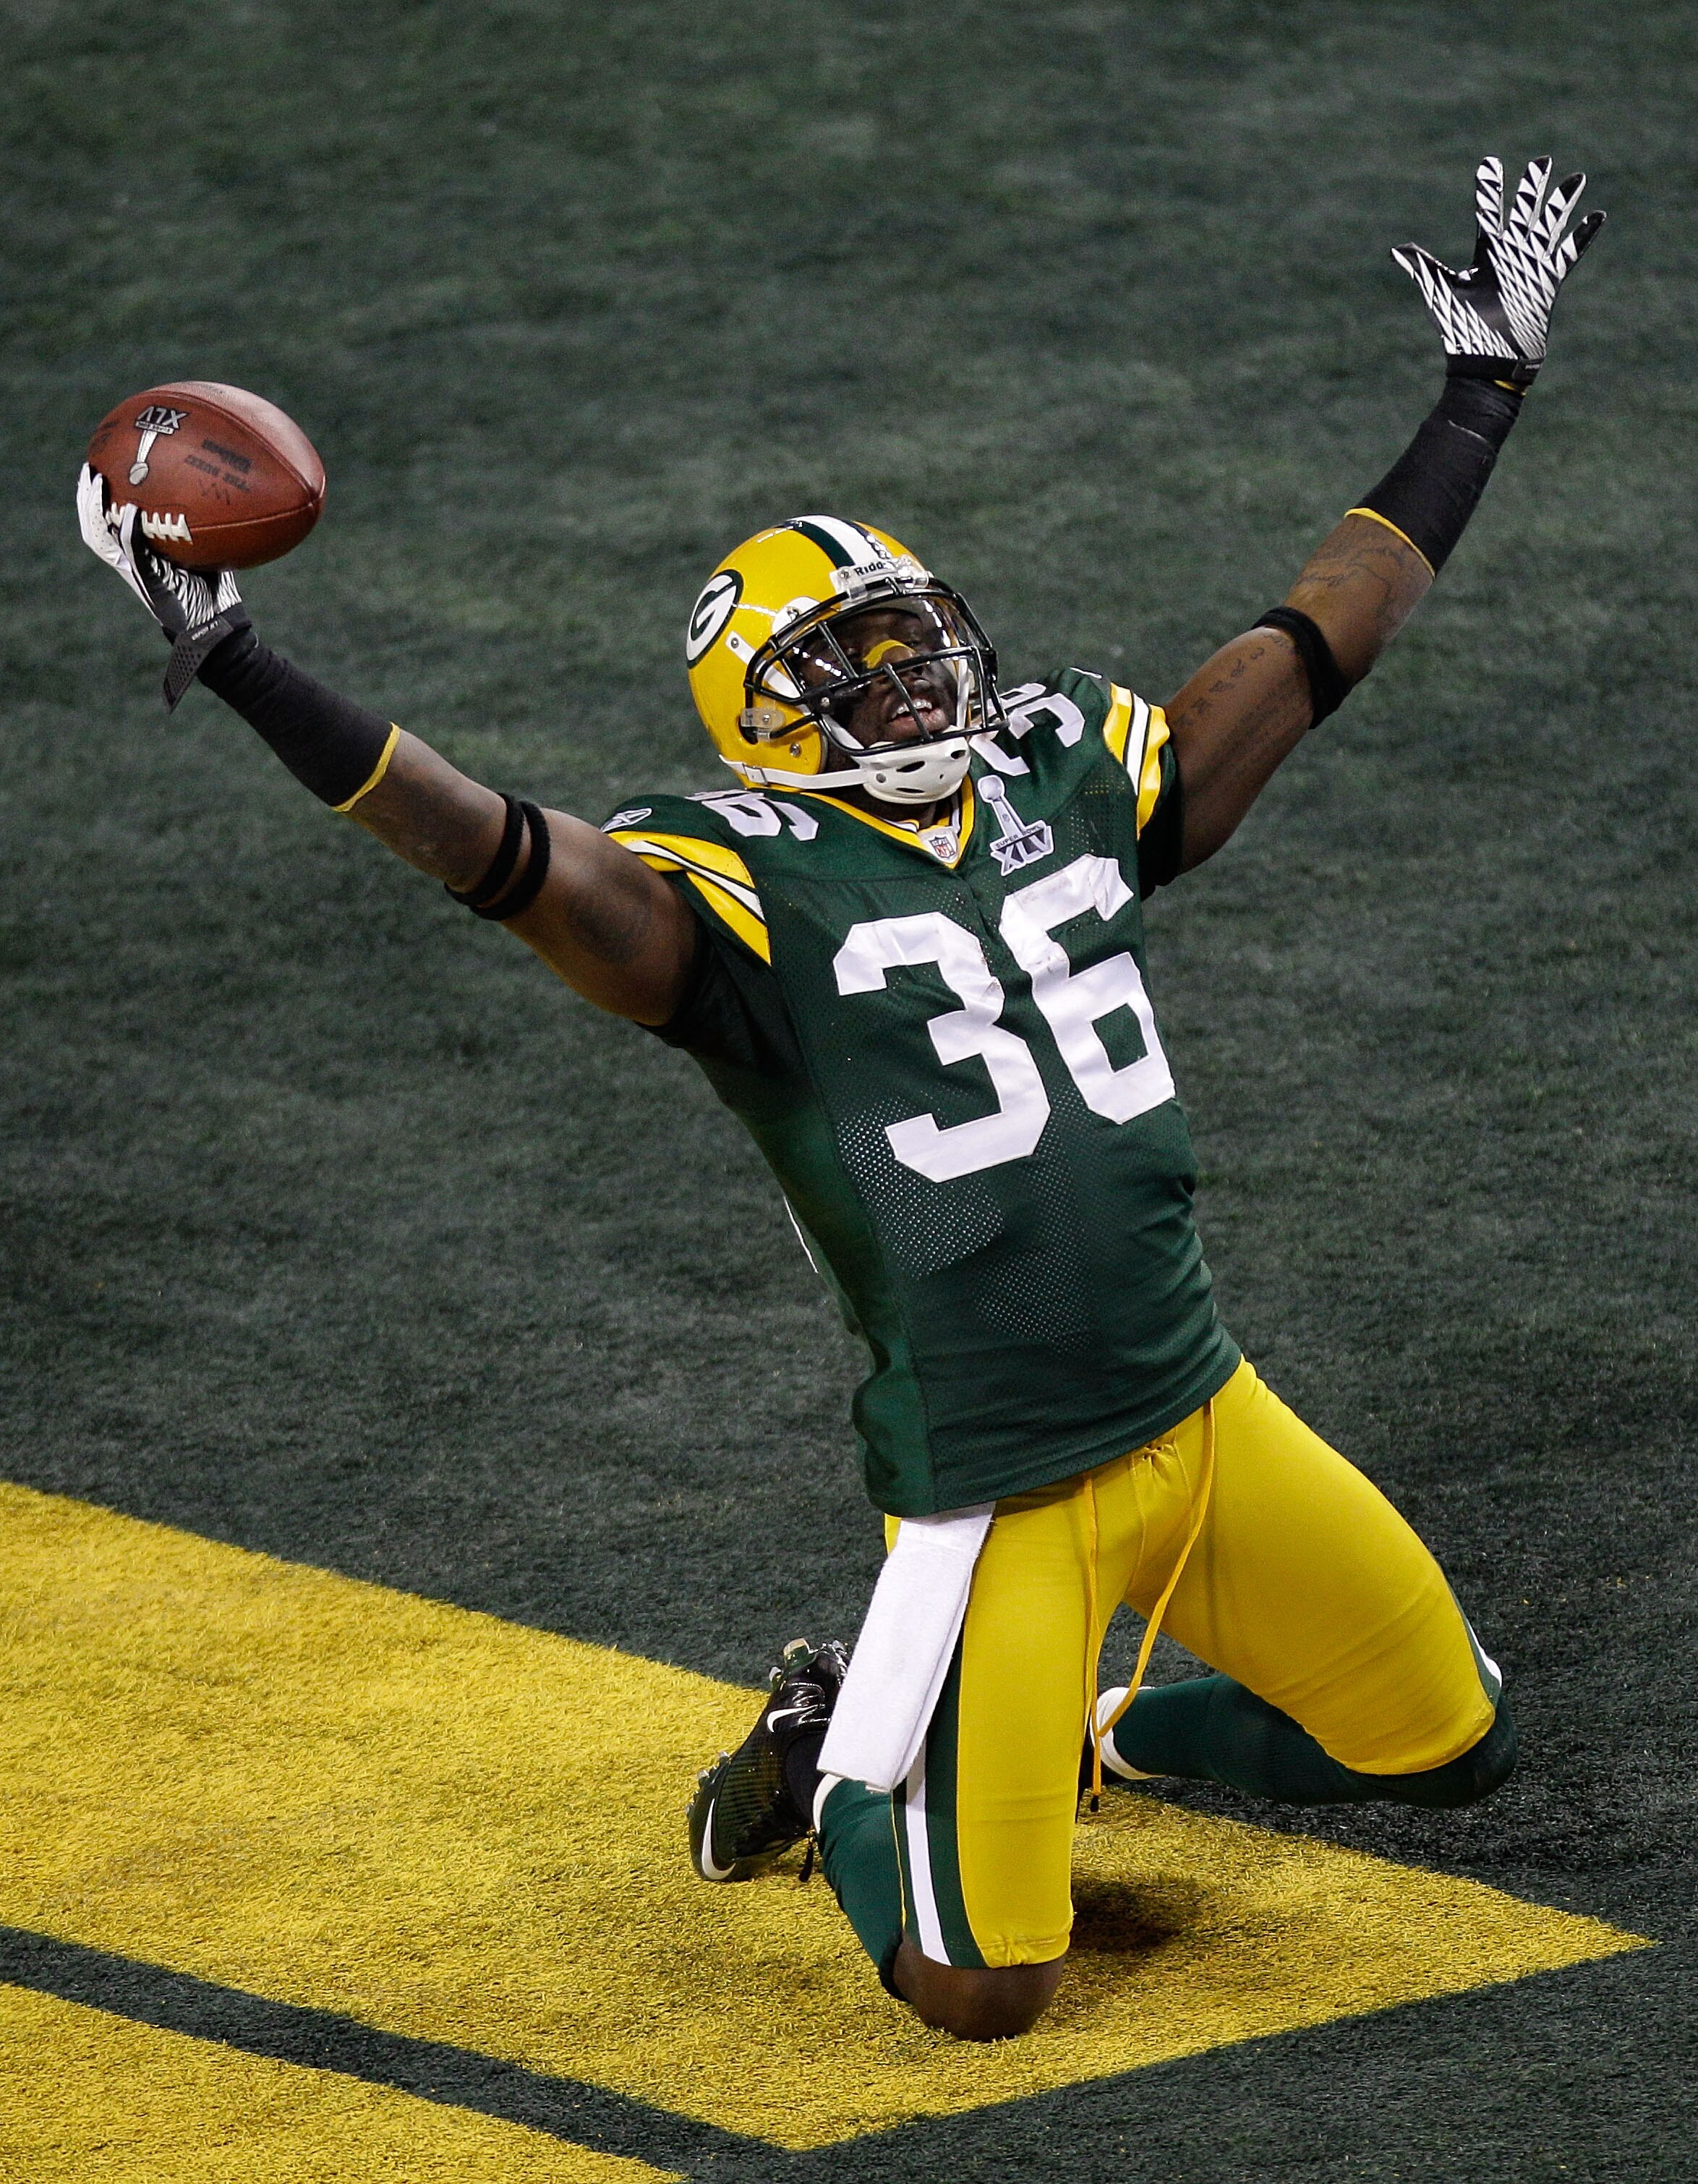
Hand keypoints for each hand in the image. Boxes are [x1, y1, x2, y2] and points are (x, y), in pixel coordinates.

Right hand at [76, 463, 249, 709]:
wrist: (219, 627)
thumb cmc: (214, 591)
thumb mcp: (202, 554)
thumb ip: (197, 530)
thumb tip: (215, 496)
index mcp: (138, 557)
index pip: (106, 524)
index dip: (95, 500)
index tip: (97, 468)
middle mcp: (130, 564)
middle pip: (94, 527)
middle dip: (86, 498)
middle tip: (89, 468)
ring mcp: (137, 574)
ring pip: (102, 539)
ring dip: (97, 509)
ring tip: (100, 481)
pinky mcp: (150, 584)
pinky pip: (134, 554)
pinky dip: (130, 532)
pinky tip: (132, 512)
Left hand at [1392, 156, 1605, 386]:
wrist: (1487, 362)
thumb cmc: (1461, 330)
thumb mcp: (1440, 292)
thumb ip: (1423, 268)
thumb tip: (1396, 249)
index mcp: (1485, 257)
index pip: (1488, 214)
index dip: (1490, 189)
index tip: (1491, 162)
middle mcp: (1509, 258)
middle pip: (1524, 214)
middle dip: (1531, 188)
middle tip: (1541, 161)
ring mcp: (1530, 268)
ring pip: (1549, 226)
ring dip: (1561, 203)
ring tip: (1575, 178)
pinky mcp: (1548, 283)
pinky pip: (1569, 254)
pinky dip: (1583, 235)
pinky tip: (1598, 215)